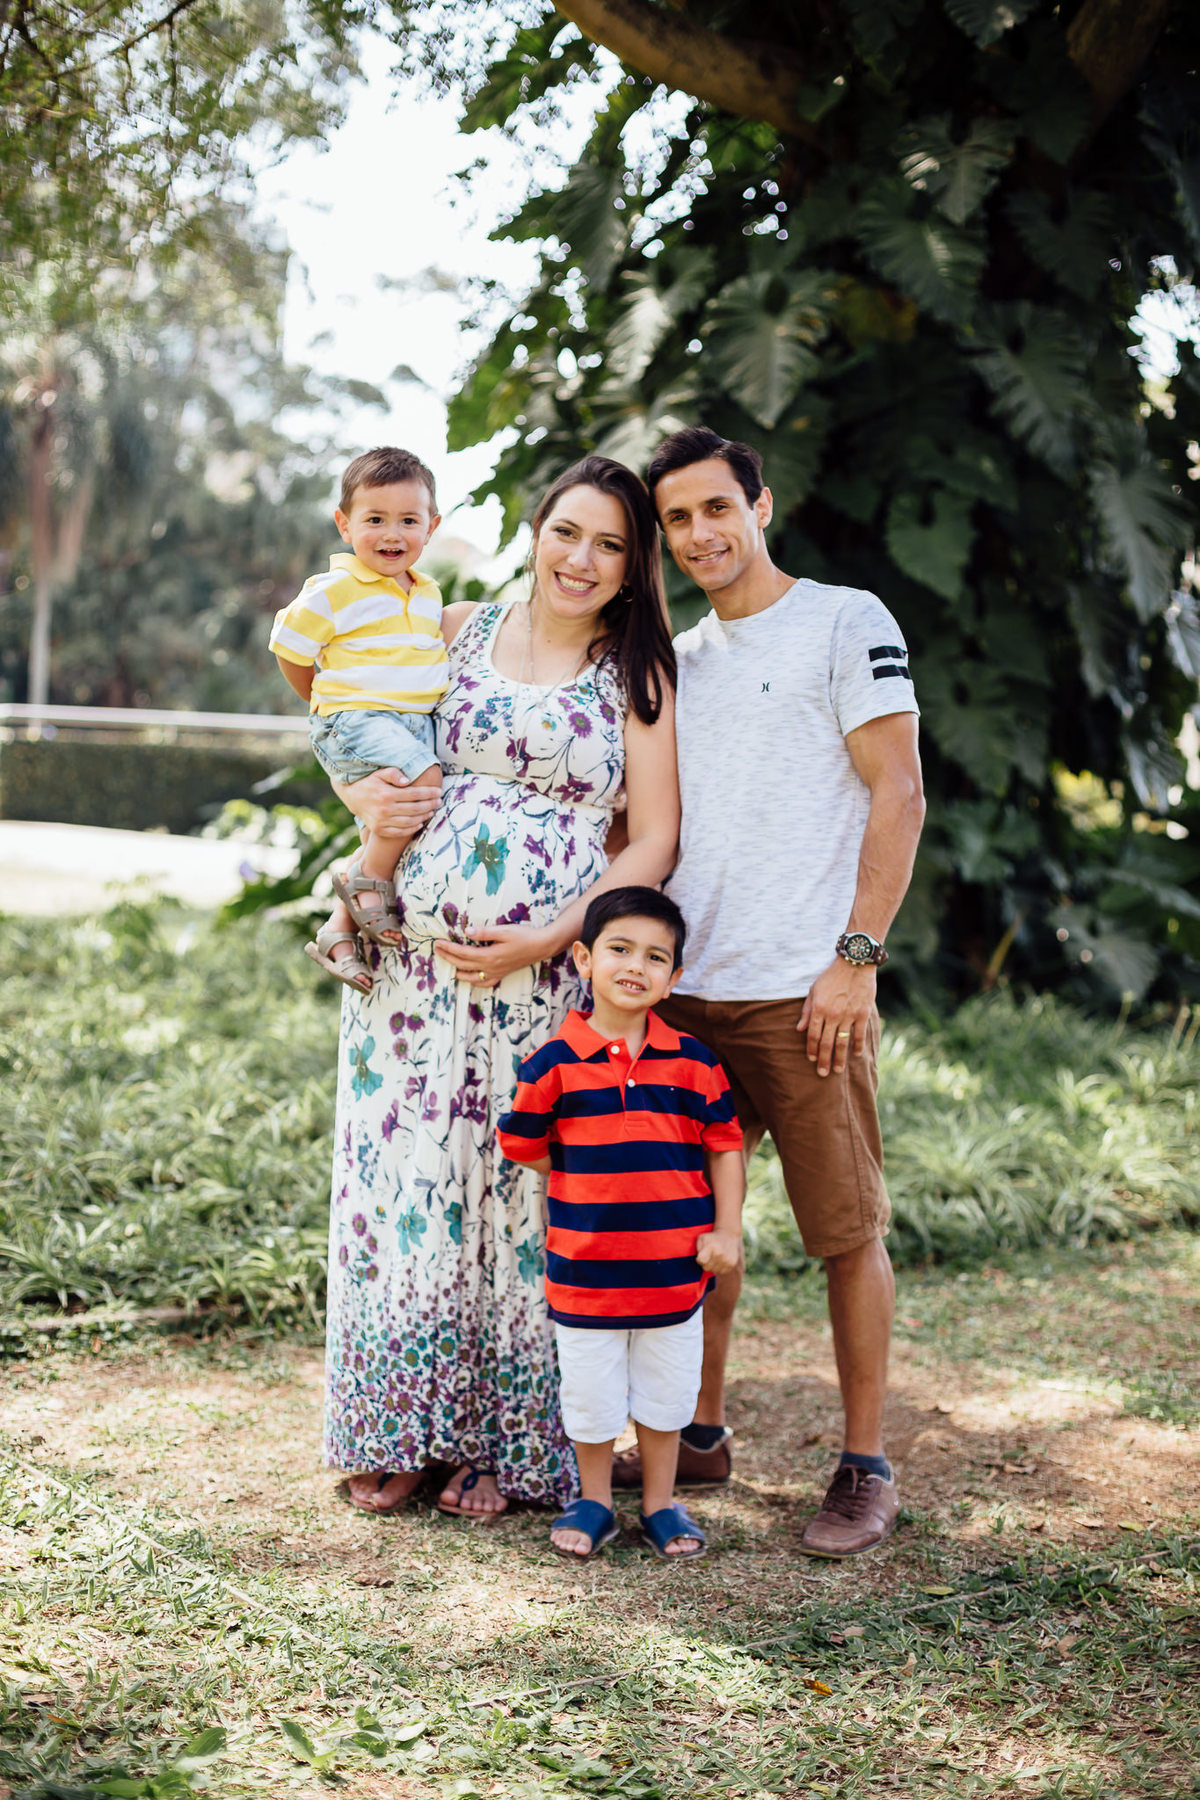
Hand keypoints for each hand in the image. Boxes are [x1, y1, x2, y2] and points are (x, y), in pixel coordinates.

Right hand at [333, 767, 439, 835]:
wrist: (352, 796)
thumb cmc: (370, 782)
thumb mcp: (380, 773)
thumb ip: (394, 774)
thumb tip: (407, 781)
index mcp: (386, 794)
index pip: (414, 794)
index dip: (429, 793)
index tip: (439, 791)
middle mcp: (384, 809)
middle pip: (415, 809)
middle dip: (430, 805)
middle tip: (439, 801)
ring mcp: (381, 821)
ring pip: (409, 821)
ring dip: (424, 817)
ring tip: (432, 811)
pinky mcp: (379, 830)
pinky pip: (399, 832)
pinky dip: (411, 829)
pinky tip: (419, 823)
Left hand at [433, 923, 553, 986]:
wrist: (541, 946)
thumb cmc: (524, 936)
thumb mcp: (504, 930)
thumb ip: (484, 932)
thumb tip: (467, 932)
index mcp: (489, 956)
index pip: (462, 953)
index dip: (448, 948)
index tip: (437, 943)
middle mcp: (490, 967)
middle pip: (463, 965)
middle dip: (448, 957)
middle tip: (437, 950)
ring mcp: (496, 973)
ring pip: (471, 977)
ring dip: (457, 971)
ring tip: (448, 965)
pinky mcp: (502, 974)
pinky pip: (485, 983)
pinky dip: (474, 981)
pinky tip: (470, 978)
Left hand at [696, 1228, 741, 1275]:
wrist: (728, 1236)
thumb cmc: (712, 1238)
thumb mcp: (702, 1238)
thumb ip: (698, 1249)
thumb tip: (699, 1259)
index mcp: (712, 1247)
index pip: (701, 1261)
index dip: (699, 1259)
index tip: (701, 1255)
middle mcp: (720, 1254)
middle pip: (706, 1268)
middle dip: (705, 1263)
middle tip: (708, 1256)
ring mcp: (727, 1260)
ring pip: (713, 1271)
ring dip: (712, 1266)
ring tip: (715, 1257)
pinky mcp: (731, 1265)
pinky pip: (721, 1272)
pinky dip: (719, 1268)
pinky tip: (720, 1260)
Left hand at [797, 958, 876, 1076]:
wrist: (855, 963)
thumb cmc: (832, 976)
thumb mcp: (814, 990)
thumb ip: (807, 1010)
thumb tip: (799, 1029)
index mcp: (819, 1009)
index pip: (813, 1035)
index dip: (811, 1049)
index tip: (811, 1060)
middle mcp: (833, 1015)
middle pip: (826, 1043)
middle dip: (823, 1060)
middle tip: (822, 1074)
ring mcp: (849, 1015)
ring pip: (842, 1042)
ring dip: (839, 1058)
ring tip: (837, 1070)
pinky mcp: (863, 1014)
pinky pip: (859, 1034)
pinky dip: (857, 1046)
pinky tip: (855, 1055)